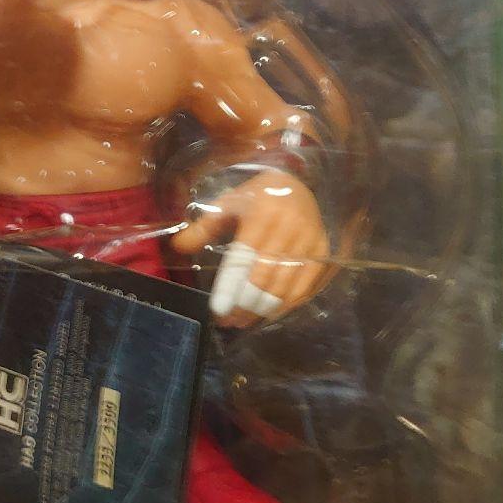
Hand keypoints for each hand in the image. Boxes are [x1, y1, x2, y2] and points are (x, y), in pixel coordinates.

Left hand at [171, 169, 330, 327]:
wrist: (296, 181)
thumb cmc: (256, 196)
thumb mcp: (227, 204)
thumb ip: (204, 227)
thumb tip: (178, 247)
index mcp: (262, 213)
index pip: (244, 258)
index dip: (231, 286)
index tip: (218, 310)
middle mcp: (289, 227)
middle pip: (265, 277)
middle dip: (244, 305)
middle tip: (228, 321)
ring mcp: (310, 241)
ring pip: (285, 287)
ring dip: (263, 310)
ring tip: (243, 321)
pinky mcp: (323, 251)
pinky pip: (305, 287)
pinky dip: (286, 305)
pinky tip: (269, 313)